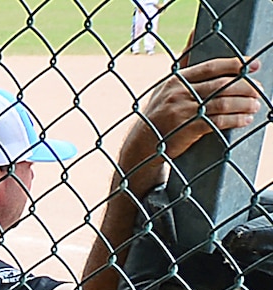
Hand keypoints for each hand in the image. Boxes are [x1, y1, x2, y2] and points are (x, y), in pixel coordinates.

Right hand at [122, 51, 263, 179]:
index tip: (253, 65)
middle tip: (259, 89)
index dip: (235, 65)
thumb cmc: (160, 112)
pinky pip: (217, 122)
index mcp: (176, 79)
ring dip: (244, 104)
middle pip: (221, 85)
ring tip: (256, 104)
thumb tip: (194, 33)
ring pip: (222, 103)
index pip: (211, 67)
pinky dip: (235, 120)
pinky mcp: (186, 129)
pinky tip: (245, 119)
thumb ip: (183, 63)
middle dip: (245, 86)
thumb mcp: (166, 86)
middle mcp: (178, 93)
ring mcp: (182, 111)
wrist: (142, 144)